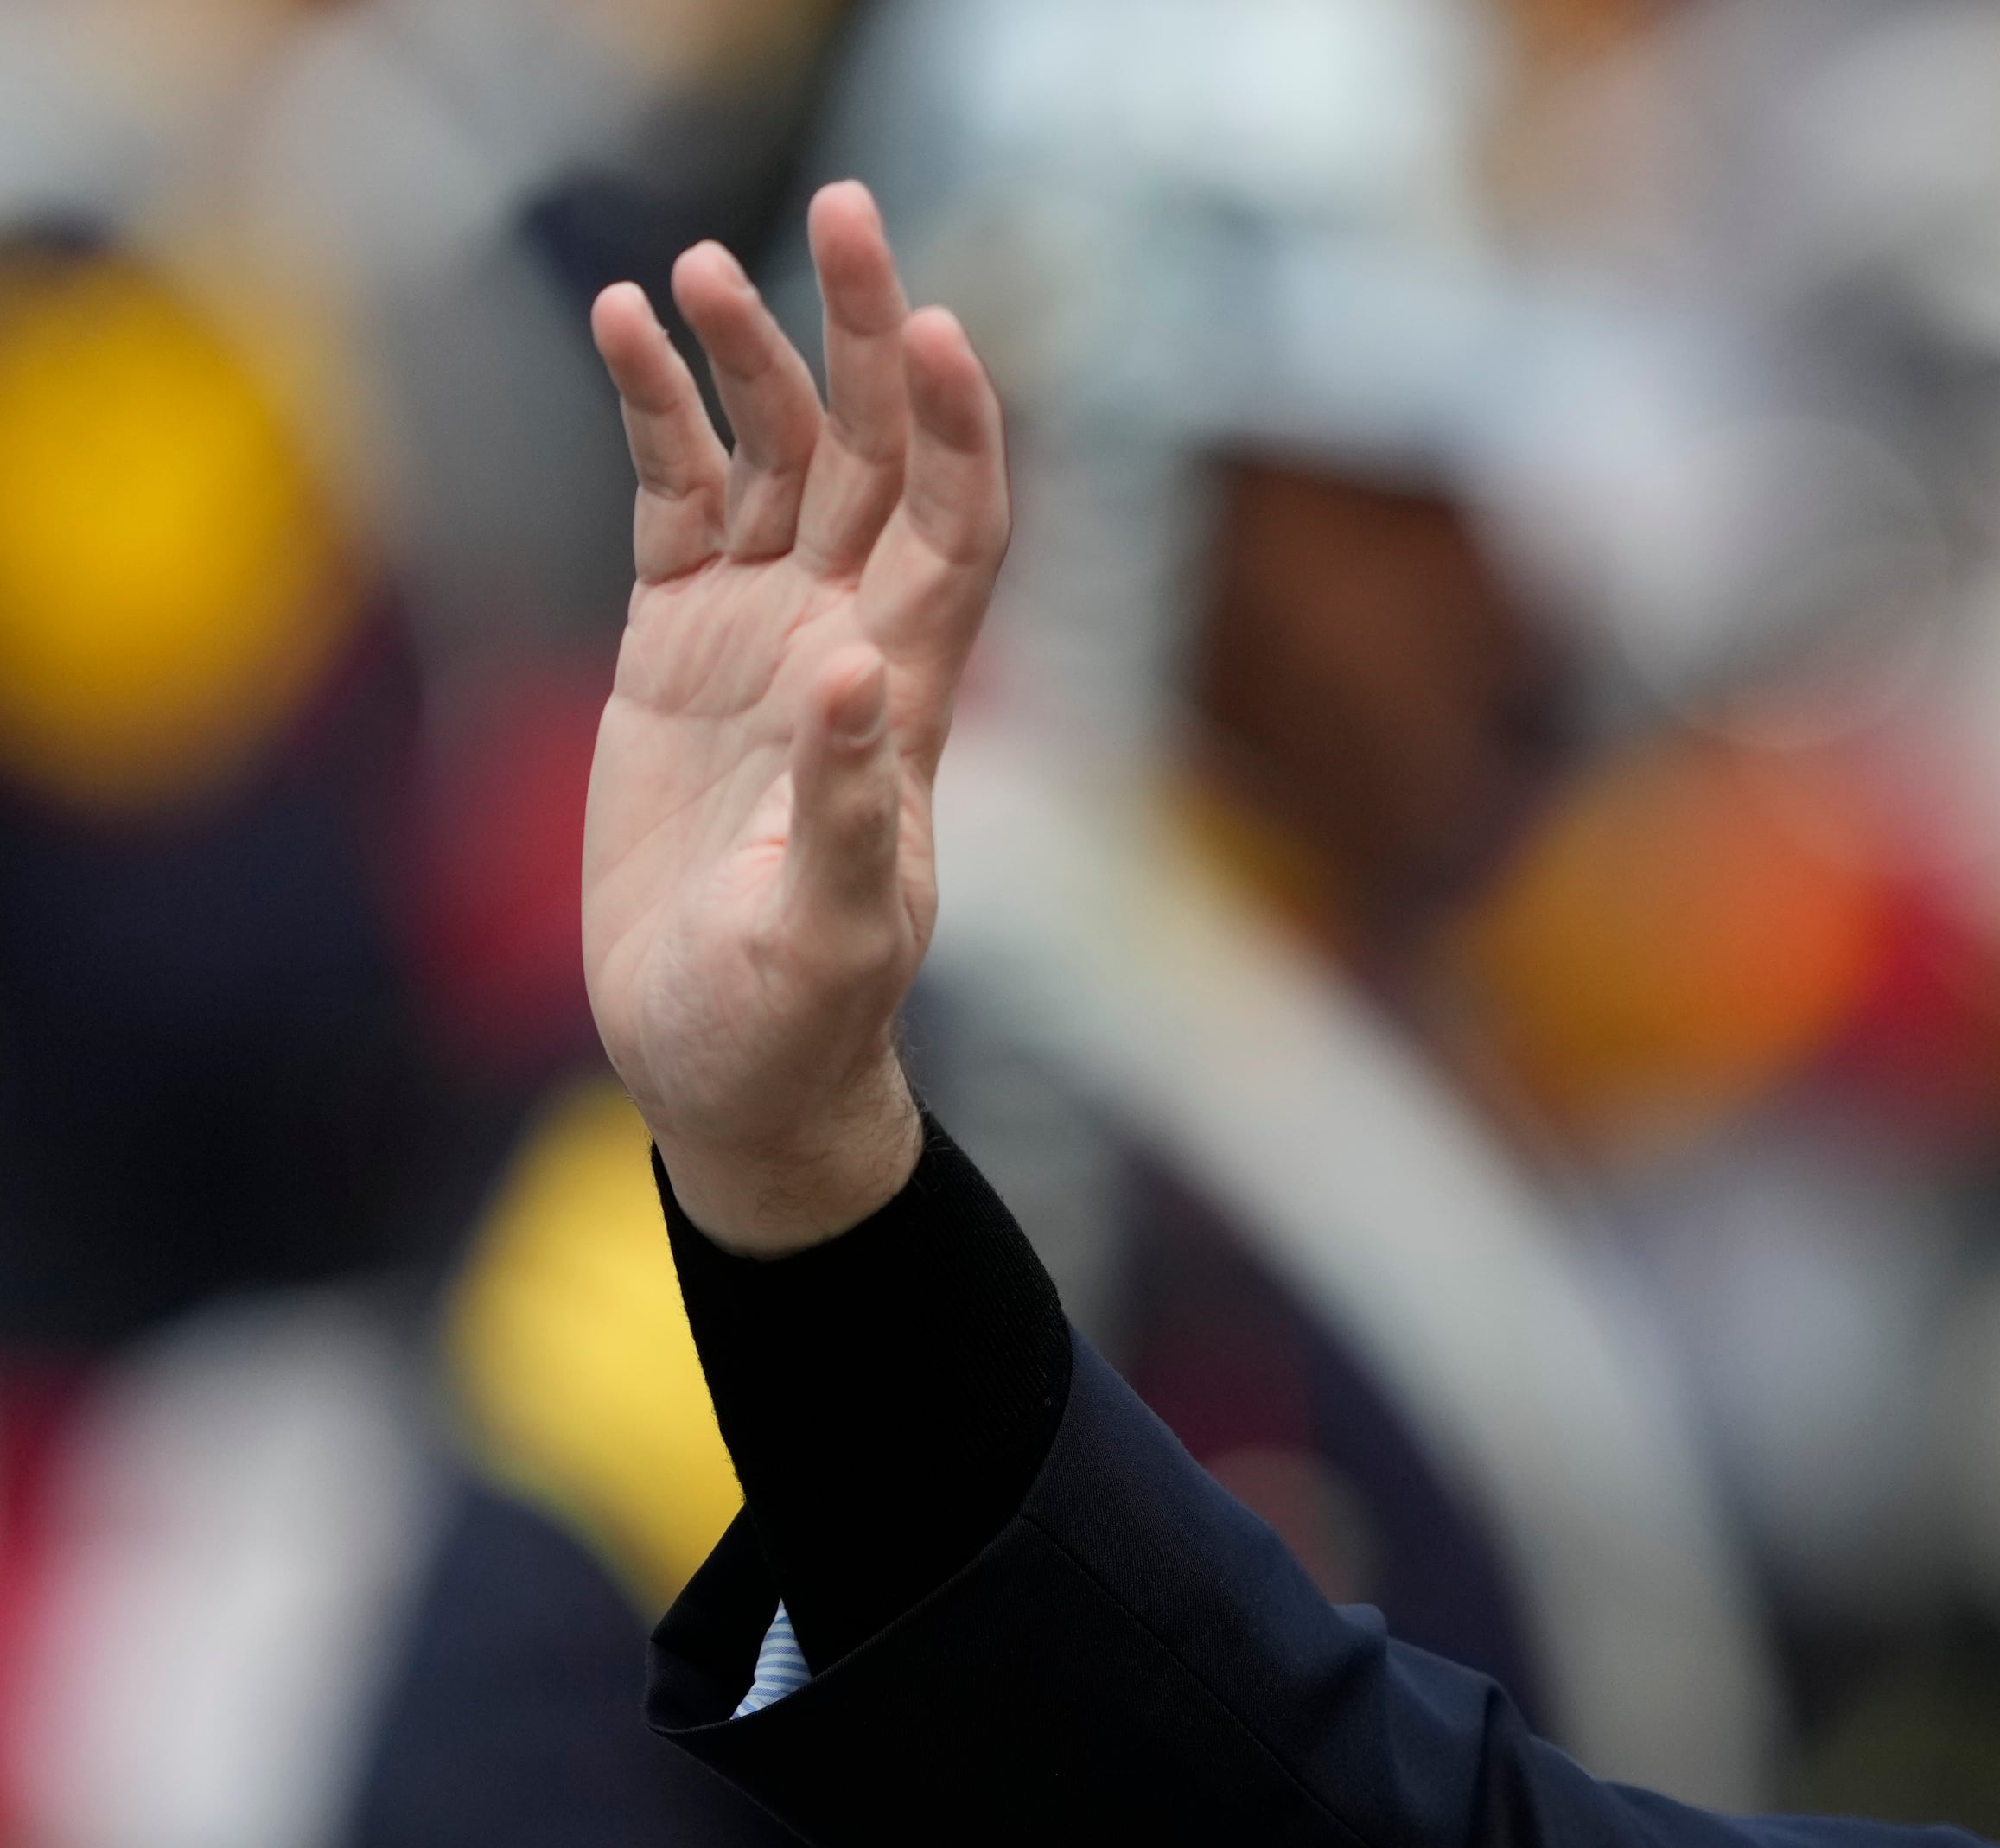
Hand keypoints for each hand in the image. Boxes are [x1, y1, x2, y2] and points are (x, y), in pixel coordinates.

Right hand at [583, 184, 1010, 1252]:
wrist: (727, 1068)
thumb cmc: (799, 1021)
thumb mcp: (833, 936)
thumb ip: (850, 813)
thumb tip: (847, 673)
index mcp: (908, 697)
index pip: (962, 525)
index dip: (960, 429)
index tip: (942, 332)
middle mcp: (850, 639)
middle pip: (877, 454)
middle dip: (866, 336)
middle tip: (843, 212)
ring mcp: (763, 633)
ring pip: (777, 458)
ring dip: (748, 357)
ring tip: (697, 262)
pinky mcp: (676, 648)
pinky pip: (676, 498)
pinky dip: (657, 412)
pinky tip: (622, 325)